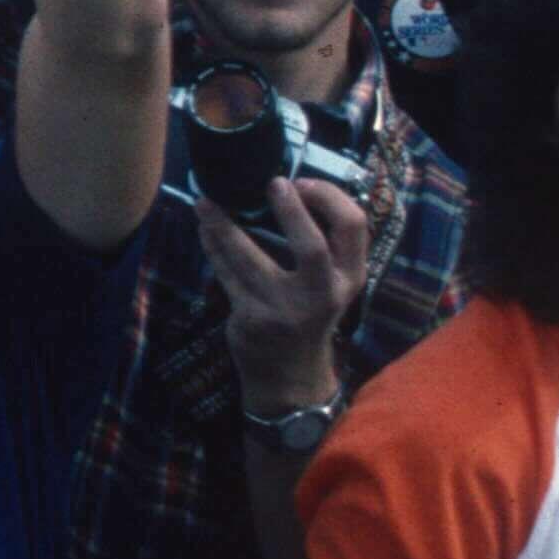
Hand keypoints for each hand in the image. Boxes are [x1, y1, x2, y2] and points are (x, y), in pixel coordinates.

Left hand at [203, 177, 371, 409]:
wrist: (290, 376)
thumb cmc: (310, 314)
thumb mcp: (332, 285)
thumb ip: (323, 245)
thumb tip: (286, 185)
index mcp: (349, 278)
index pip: (354, 227)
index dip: (329, 197)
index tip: (301, 182)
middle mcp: (323, 295)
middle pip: (312, 246)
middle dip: (291, 211)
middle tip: (271, 183)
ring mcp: (285, 310)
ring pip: (249, 257)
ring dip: (223, 224)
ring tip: (205, 200)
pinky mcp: (252, 319)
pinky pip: (226, 274)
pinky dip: (212, 247)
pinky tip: (204, 228)